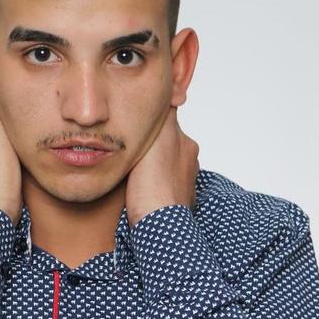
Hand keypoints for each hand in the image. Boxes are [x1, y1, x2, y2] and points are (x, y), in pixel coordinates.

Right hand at [125, 106, 198, 226]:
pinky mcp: (173, 207)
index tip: (134, 128)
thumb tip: (176, 91)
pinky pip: (158, 189)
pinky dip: (150, 187)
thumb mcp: (160, 136)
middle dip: (149, 148)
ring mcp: (182, 187)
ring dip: (148, 169)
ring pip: (160, 168)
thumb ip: (167, 112)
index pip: (167, 126)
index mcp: (188, 147)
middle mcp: (189, 166)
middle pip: (164, 147)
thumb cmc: (155, 186)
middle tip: (129, 151)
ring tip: (132, 173)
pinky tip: (138, 191)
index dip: (148, 125)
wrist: (158, 227)